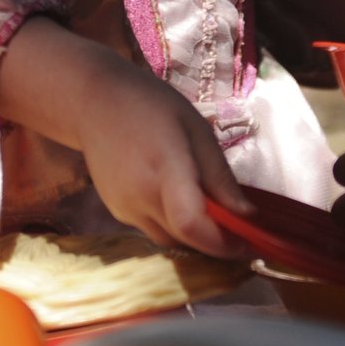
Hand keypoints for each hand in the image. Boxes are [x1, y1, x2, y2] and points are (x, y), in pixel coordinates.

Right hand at [0, 17, 250, 259]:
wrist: (95, 102)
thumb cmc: (151, 106)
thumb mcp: (197, 130)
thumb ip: (220, 176)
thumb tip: (247, 215)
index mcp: (165, 170)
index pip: (192, 224)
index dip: (223, 243)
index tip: (249, 243)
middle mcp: (140, 197)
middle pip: (185, 239)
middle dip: (216, 241)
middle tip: (238, 226)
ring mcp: (124, 208)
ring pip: (169, 239)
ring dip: (192, 234)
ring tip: (207, 209)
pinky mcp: (116, 211)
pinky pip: (152, 229)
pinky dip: (172, 224)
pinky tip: (175, 197)